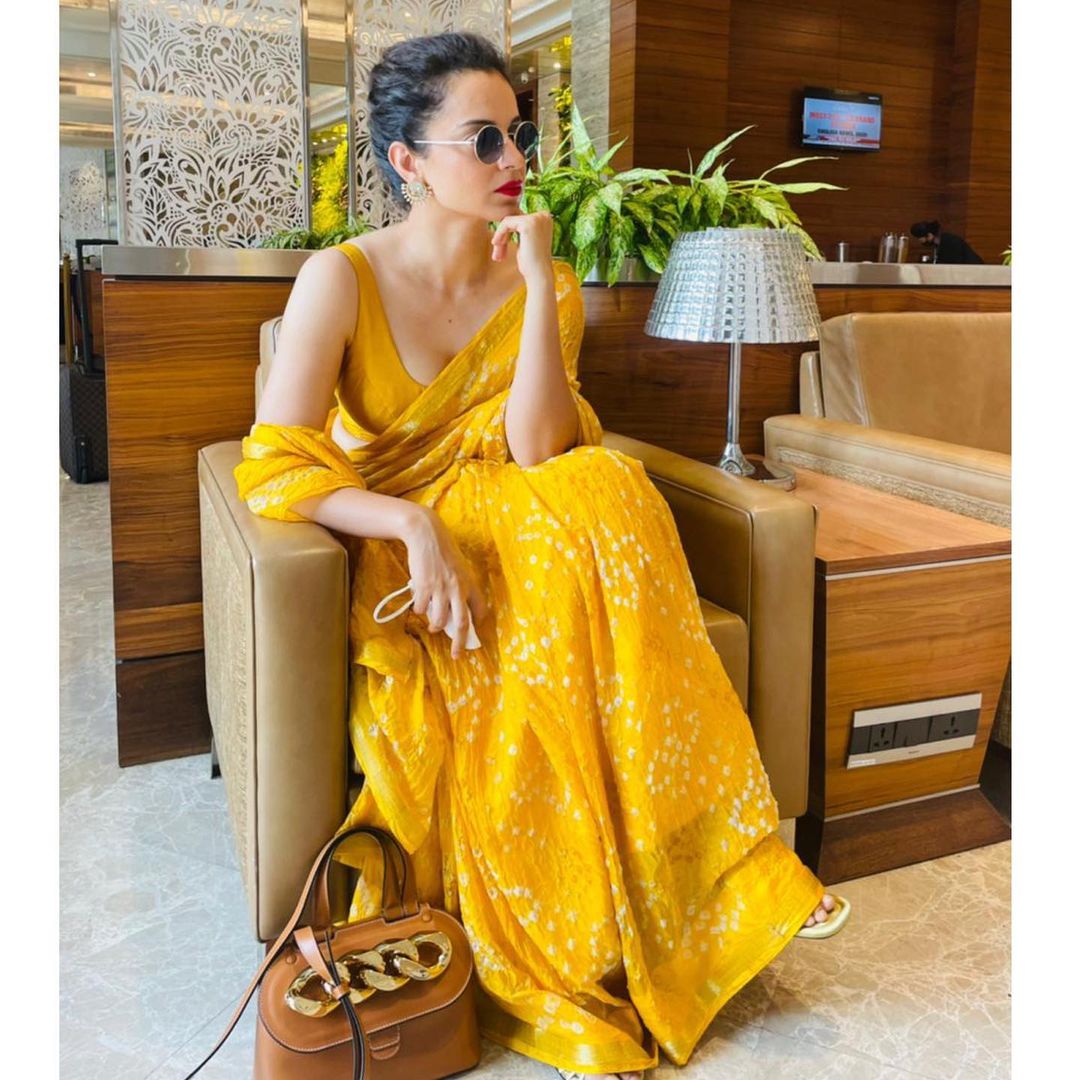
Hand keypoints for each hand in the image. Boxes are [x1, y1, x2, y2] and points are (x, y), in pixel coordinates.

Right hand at [401, 507, 489, 659]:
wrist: (426, 535)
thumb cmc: (443, 551)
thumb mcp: (459, 567)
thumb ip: (460, 586)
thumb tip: (457, 606)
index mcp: (469, 583)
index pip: (479, 610)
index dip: (477, 623)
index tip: (472, 631)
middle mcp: (458, 589)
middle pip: (461, 624)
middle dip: (459, 643)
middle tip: (456, 655)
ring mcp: (440, 589)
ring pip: (439, 620)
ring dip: (435, 627)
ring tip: (433, 626)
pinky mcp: (424, 587)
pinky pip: (422, 609)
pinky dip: (420, 611)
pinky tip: (420, 605)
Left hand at [490, 210, 553, 283]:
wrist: (538, 275)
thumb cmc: (531, 262)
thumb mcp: (526, 241)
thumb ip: (521, 230)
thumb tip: (508, 219)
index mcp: (545, 218)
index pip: (519, 219)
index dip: (509, 233)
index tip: (502, 248)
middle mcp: (543, 215)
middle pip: (514, 219)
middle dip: (504, 236)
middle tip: (498, 255)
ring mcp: (537, 218)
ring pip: (508, 221)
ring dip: (500, 236)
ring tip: (498, 254)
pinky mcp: (528, 223)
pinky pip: (506, 223)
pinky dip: (499, 234)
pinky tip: (496, 245)